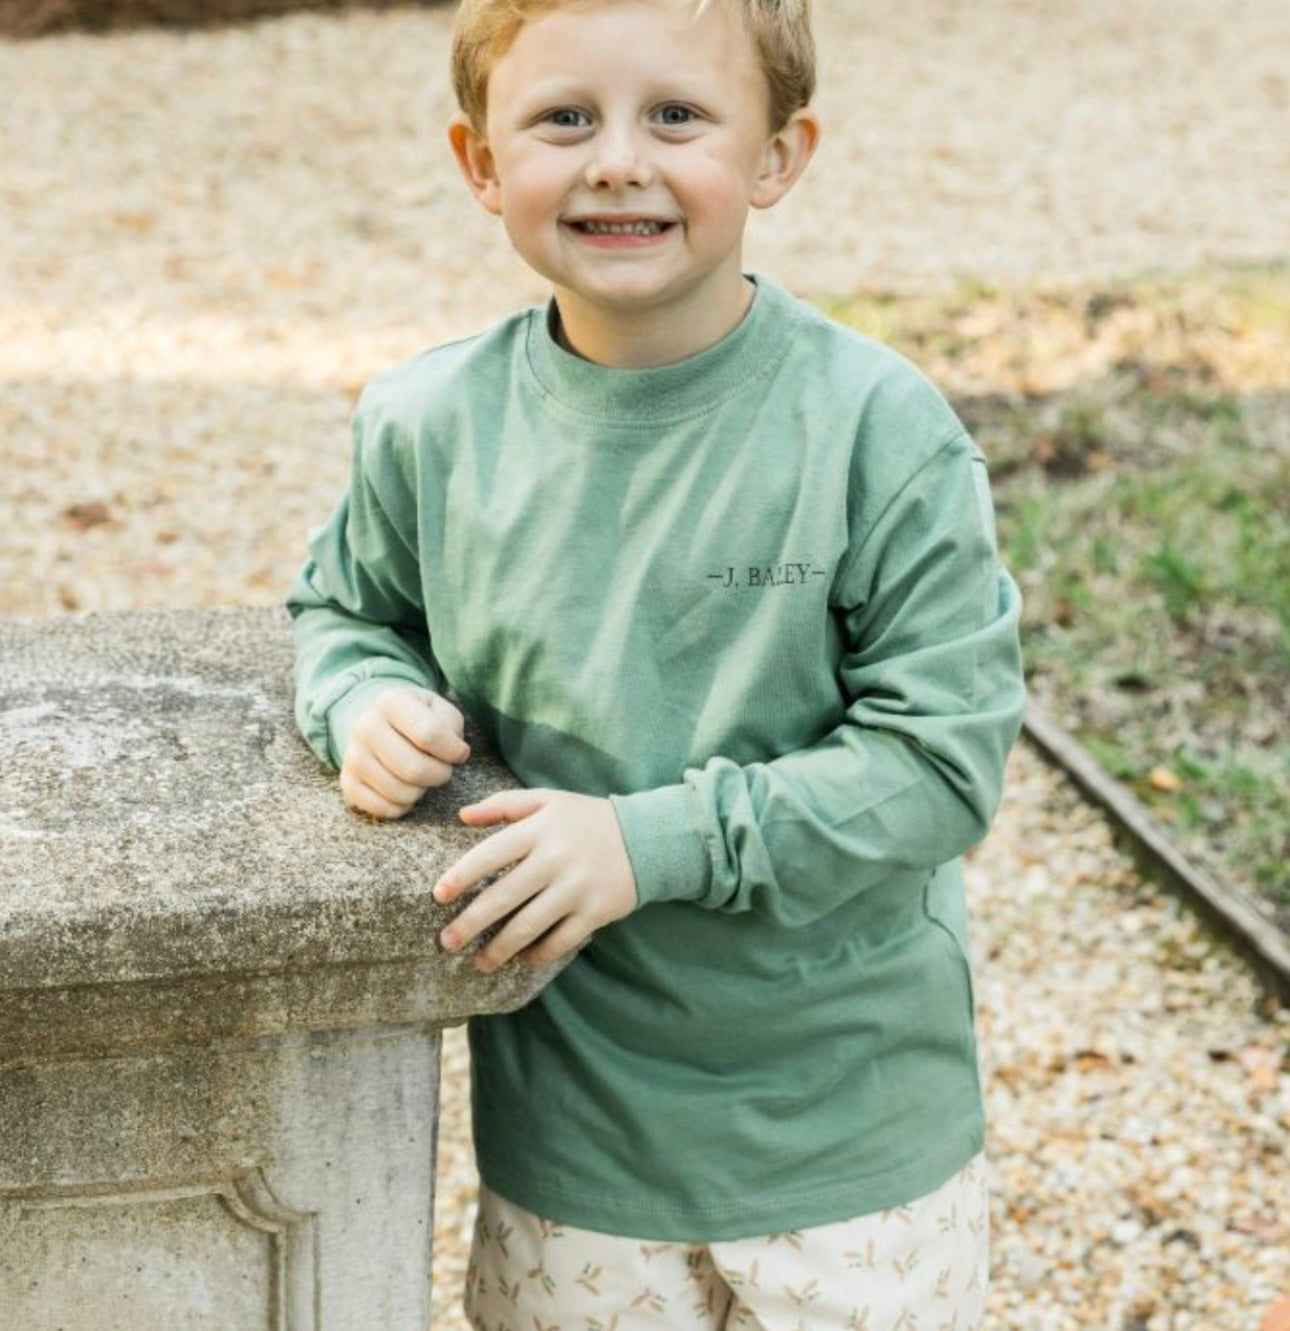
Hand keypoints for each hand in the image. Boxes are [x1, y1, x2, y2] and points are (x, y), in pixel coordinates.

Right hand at [339, 687, 469, 818]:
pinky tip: (407, 790)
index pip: (429, 734)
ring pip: (400, 792)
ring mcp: (353, 757)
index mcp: (390, 702)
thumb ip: (451, 725)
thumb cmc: (418, 718)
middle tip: (442, 768)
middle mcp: (365, 727)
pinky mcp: (348, 783)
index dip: (453, 750)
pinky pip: (384, 809)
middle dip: (440, 774)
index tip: (460, 752)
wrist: (378, 723)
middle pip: (414, 769)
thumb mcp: (438, 708)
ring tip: (423, 777)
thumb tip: (457, 754)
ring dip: (422, 790)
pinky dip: (403, 806)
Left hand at [434, 789, 636, 971]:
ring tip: (479, 963)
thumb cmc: (587, 819)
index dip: (461, 876)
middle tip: (447, 942)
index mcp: (540, 829)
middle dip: (471, 923)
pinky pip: (560, 941)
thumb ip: (504, 804)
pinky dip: (538, 954)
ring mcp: (577, 888)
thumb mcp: (549, 800)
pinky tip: (521, 959)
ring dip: (499, 949)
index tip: (438, 896)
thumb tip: (462, 816)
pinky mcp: (596, 912)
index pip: (491, 853)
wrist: (648, 838)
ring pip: (529, 925)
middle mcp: (556, 859)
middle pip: (504, 896)